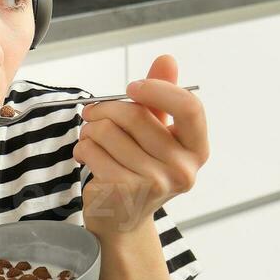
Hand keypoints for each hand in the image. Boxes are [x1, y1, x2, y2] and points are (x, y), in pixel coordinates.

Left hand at [75, 53, 209, 237]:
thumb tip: (167, 59)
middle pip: (136, 116)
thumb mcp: (156, 132)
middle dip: (106, 109)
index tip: (132, 87)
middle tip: (93, 113)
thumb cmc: (140, 169)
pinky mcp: (123, 191)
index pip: (189, 108)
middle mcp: (182, 169)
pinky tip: (88, 156)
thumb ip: (162, 96)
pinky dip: (83, 147)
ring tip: (92, 138)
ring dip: (91, 129)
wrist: (122, 219)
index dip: (158, 90)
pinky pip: (92, 150)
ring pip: (108, 131)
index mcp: (197, 150)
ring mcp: (154, 183)